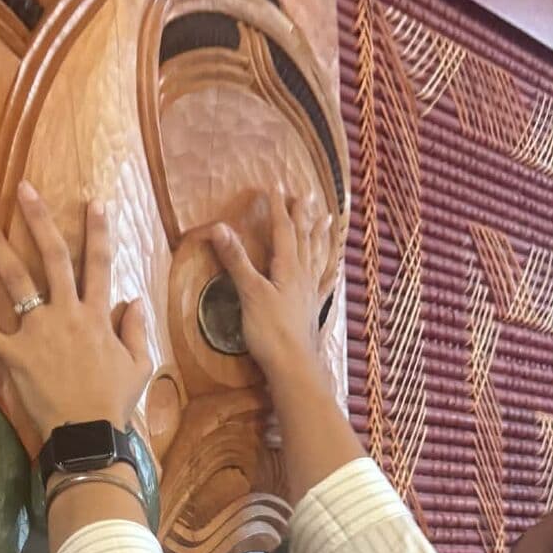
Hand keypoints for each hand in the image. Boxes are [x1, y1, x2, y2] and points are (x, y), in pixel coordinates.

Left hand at [0, 182, 151, 441]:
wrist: (88, 434)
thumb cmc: (114, 402)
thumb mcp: (138, 365)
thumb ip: (137, 329)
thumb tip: (134, 301)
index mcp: (97, 315)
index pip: (98, 264)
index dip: (98, 232)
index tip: (93, 203)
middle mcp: (66, 314)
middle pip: (53, 257)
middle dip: (39, 220)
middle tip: (24, 189)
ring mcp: (37, 332)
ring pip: (15, 280)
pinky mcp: (14, 355)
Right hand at [210, 190, 332, 385]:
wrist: (294, 367)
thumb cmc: (270, 331)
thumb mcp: (249, 293)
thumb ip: (236, 260)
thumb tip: (218, 227)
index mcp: (288, 267)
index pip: (283, 230)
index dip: (278, 207)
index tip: (275, 185)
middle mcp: (302, 275)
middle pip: (303, 238)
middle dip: (301, 215)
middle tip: (305, 195)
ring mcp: (309, 292)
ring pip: (316, 256)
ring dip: (319, 236)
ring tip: (327, 219)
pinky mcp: (311, 310)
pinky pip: (323, 283)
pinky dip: (328, 271)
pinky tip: (334, 267)